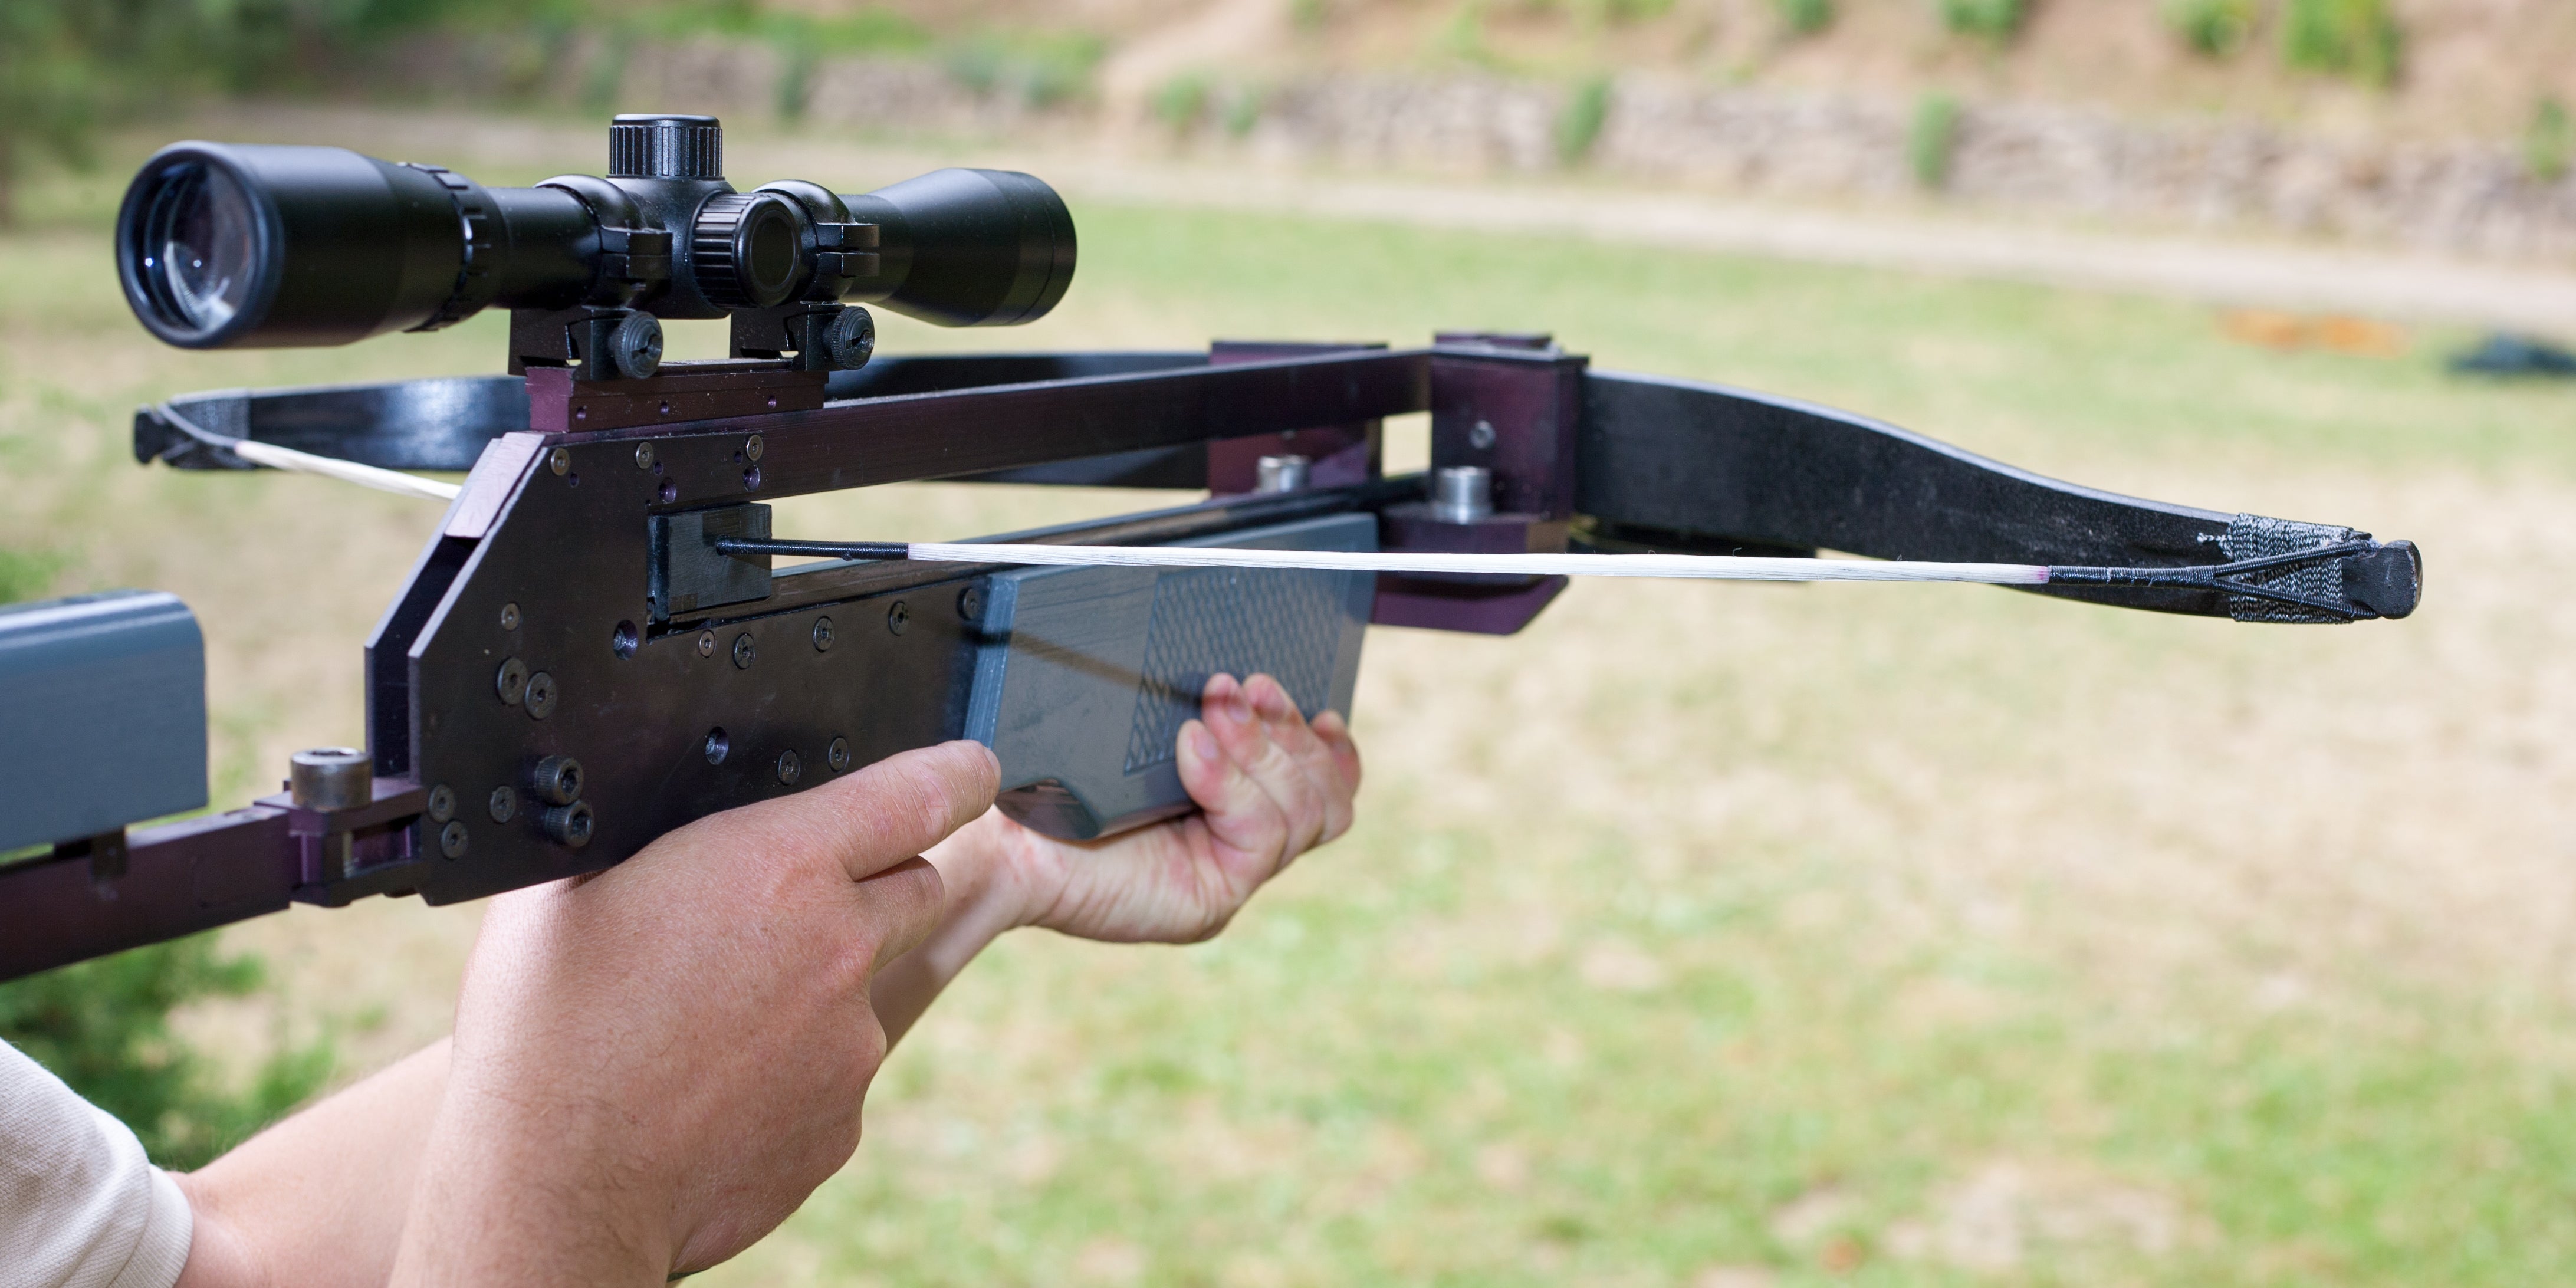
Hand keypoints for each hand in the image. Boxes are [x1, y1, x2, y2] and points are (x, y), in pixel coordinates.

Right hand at [389, 739, 998, 1286]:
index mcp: (783, 865)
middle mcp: (841, 949)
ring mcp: (851, 1044)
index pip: (922, 793)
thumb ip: (666, 831)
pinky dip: (791, 1073)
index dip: (955, 772)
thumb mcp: (578, 880)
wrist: (551, 1185)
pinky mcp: (843, 1124)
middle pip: (914, 889)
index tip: (972, 769)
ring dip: (812, 993)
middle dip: (869, 888)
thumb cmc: (547, 1025)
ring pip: (863, 992)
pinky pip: (834, 1076)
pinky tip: (711, 1085)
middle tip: (779, 915)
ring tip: (707, 1023)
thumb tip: (688, 809)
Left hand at [990, 671, 1361, 942]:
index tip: (1316, 706)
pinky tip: (1189, 750)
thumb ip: (1202, 719)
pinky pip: (1260, 835)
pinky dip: (1231, 783)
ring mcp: (1226, 876)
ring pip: (1304, 814)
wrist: (997, 835)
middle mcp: (1234, 845)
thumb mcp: (1139, 736)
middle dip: (1288, 732)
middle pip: (1324, 797)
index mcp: (1227, 805)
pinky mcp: (1208, 900)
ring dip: (1262, 748)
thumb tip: (1246, 682)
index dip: (1330, 748)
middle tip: (1234, 688)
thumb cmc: (1051, 780)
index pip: (1321, 787)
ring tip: (1208, 709)